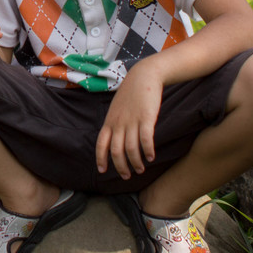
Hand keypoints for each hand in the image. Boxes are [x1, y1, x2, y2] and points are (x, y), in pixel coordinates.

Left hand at [95, 61, 163, 179]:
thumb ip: (115, 123)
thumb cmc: (131, 94)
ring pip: (131, 149)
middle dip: (120, 167)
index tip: (103, 171)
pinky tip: (152, 157)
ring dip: (136, 162)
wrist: (143, 76)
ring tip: (141, 169)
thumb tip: (115, 139)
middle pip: (116, 151)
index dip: (101, 158)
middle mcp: (118, 123)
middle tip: (127, 176)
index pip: (101, 144)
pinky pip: (146, 140)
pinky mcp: (146, 118)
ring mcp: (132, 121)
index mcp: (109, 121)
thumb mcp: (117, 108)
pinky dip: (148, 151)